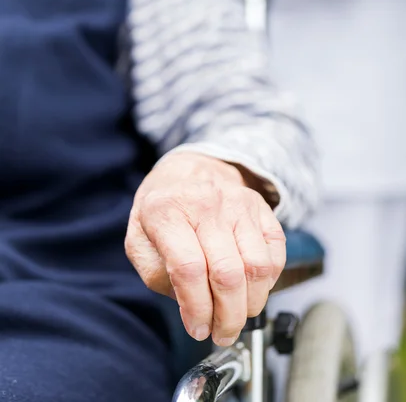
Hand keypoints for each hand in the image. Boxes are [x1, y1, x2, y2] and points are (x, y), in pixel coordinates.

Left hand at [125, 152, 285, 345]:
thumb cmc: (163, 211)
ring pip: (258, 267)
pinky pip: (276, 254)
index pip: (189, 269)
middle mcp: (206, 204)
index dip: (197, 308)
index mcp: (167, 211)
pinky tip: (251, 288)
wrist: (189, 170)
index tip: (198, 328)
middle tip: (222, 333)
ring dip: (251, 304)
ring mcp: (238, 204)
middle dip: (228, 317)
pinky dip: (268, 282)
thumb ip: (157, 275)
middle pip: (228, 274)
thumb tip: (191, 308)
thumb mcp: (139, 240)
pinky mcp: (261, 209)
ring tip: (236, 313)